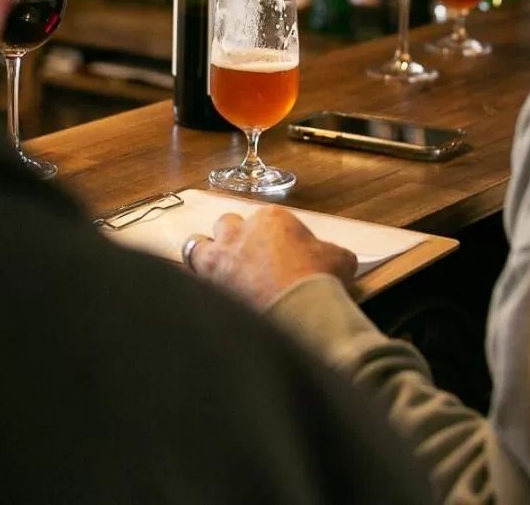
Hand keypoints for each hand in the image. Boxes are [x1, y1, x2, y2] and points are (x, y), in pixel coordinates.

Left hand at [185, 207, 357, 309]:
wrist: (300, 310)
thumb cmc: (320, 279)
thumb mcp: (339, 259)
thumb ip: (332, 253)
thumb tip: (337, 259)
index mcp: (272, 219)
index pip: (266, 220)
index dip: (272, 238)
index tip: (279, 255)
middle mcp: (240, 231)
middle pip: (227, 225)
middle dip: (234, 239)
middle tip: (247, 260)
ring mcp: (221, 256)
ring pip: (198, 244)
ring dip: (205, 254)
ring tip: (214, 269)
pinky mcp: (208, 282)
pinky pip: (190, 275)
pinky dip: (194, 282)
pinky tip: (203, 293)